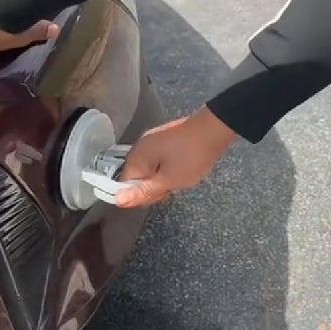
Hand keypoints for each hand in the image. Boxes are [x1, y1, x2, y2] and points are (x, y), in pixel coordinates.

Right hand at [109, 107, 239, 207]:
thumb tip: (117, 200)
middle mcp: (138, 148)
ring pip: (148, 169)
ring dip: (161, 176)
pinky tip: (181, 165)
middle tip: (174, 183)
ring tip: (180, 174)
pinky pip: (157, 159)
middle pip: (136, 177)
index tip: (162, 192)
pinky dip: (166, 166)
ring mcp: (150, 142)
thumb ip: (143, 192)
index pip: (125, 185)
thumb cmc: (191, 156)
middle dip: (153, 185)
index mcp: (135, 158)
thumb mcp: (169, 180)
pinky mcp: (162, 139)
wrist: (214, 128)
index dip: (141, 194)